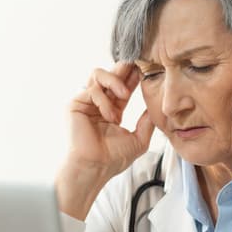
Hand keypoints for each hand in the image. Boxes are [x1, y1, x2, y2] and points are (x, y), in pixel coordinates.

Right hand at [56, 62, 154, 218]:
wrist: (96, 167)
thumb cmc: (112, 159)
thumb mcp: (139, 139)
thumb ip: (147, 122)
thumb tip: (156, 107)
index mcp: (112, 110)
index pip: (123, 87)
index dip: (133, 77)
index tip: (146, 69)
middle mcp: (98, 104)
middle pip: (110, 74)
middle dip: (124, 68)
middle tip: (137, 63)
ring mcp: (86, 103)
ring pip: (98, 74)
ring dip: (115, 81)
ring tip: (125, 94)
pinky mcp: (75, 104)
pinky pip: (92, 89)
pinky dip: (104, 101)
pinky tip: (110, 116)